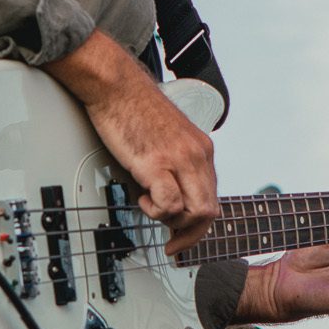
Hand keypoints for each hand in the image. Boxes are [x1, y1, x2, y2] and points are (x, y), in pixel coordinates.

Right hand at [46, 31, 217, 253]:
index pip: (213, 196)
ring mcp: (179, 159)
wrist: (116, 86)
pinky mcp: (157, 163)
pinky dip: (156, 211)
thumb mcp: (167, 139)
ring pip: (195, 211)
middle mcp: (197, 154)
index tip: (182, 234)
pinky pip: (169, 205)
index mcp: (202, 149)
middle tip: (172, 242)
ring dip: (172, 221)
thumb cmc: (133, 109)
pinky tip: (141, 197)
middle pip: (210, 210)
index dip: (198, 222)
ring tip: (150, 207)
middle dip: (191, 234)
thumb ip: (176, 163)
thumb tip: (171, 195)